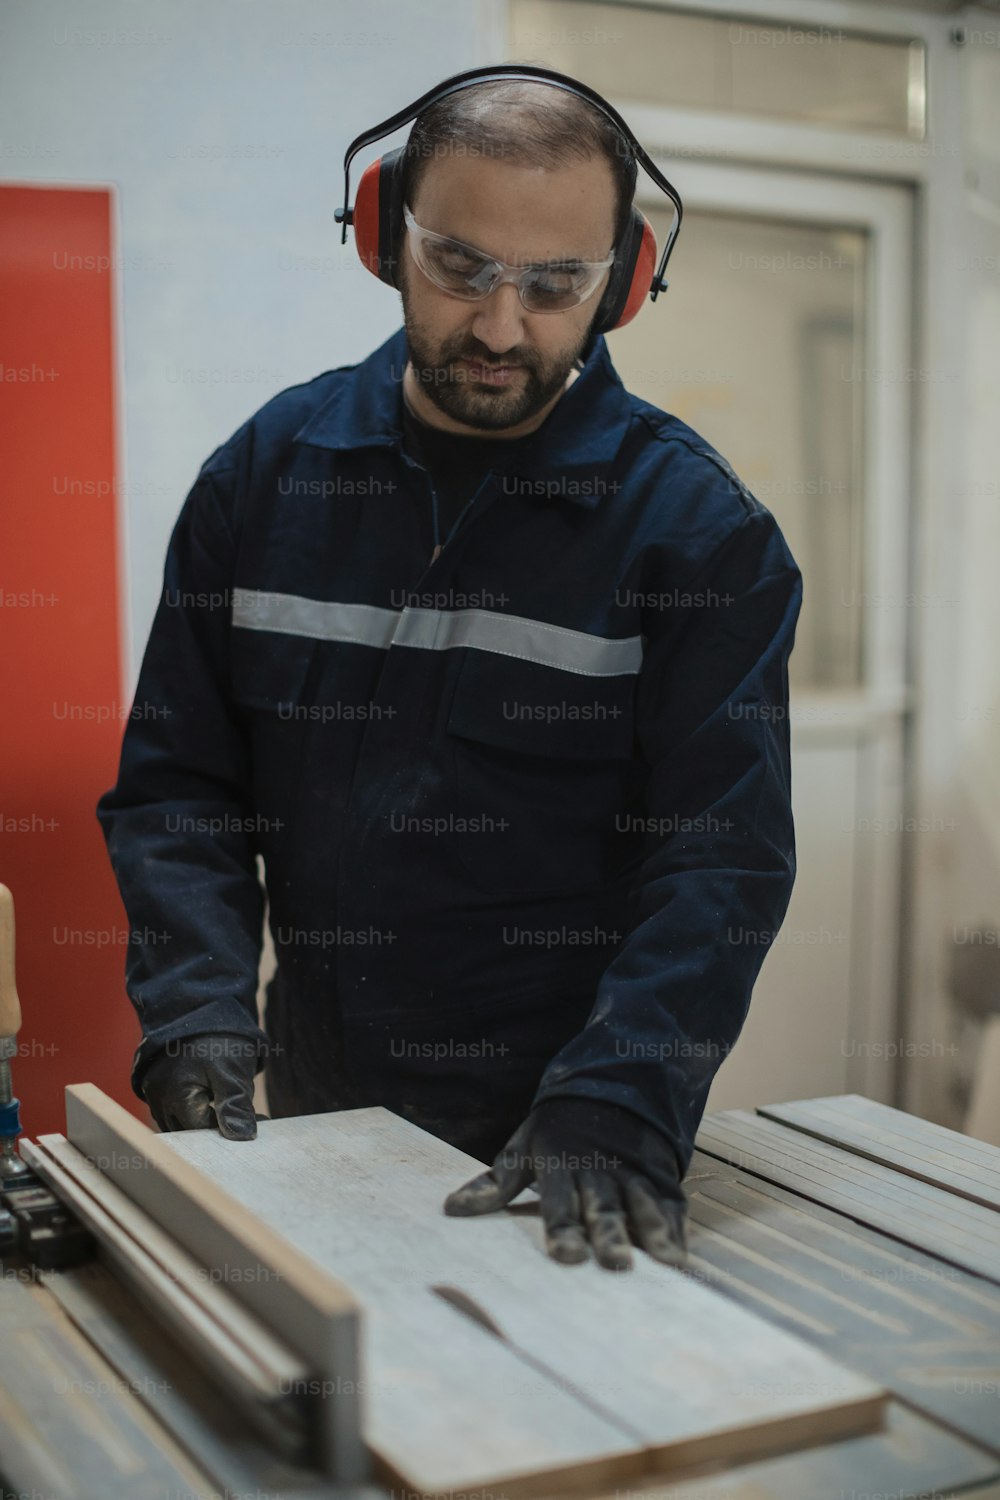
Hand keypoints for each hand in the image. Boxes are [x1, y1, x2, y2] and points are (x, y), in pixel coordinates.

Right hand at [141, 1034, 259, 1138]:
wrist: (197, 1004)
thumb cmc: (216, 1036)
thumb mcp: (231, 1071)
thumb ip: (235, 1106)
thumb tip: (242, 1137)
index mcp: (177, 1096)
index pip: (203, 1131)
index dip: (231, 1129)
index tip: (260, 1119)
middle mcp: (159, 1098)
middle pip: (189, 1130)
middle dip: (218, 1125)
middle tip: (249, 1113)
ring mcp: (154, 1092)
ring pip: (180, 1121)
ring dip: (203, 1118)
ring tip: (230, 1101)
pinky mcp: (155, 1085)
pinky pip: (173, 1108)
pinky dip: (192, 1108)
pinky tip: (213, 1096)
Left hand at [443, 1096, 686, 1269]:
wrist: (611, 1085)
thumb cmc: (558, 1128)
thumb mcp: (523, 1145)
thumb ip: (495, 1182)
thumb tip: (451, 1209)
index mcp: (561, 1164)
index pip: (560, 1202)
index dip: (563, 1230)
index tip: (567, 1256)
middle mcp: (599, 1170)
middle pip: (604, 1207)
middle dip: (609, 1234)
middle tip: (615, 1264)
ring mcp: (632, 1172)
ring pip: (641, 1203)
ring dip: (650, 1230)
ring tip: (663, 1260)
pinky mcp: (659, 1177)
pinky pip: (669, 1203)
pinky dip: (676, 1227)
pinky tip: (680, 1254)